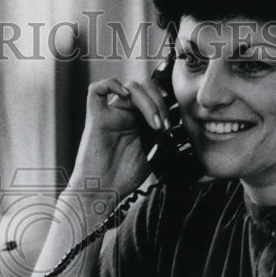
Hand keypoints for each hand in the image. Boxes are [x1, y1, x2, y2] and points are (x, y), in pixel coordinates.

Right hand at [68, 76, 171, 194]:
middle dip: (160, 102)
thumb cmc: (124, 176)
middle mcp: (124, 113)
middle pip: (145, 87)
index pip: (154, 94)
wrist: (103, 191)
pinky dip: (111, 85)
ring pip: (130, 87)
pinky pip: (96, 90)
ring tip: (155, 124)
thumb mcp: (154, 153)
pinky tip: (125, 96)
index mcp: (138, 119)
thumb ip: (163, 135)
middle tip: (166, 125)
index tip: (177, 119)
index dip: (167, 100)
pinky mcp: (96, 119)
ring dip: (148, 101)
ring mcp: (110, 114)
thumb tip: (180, 122)